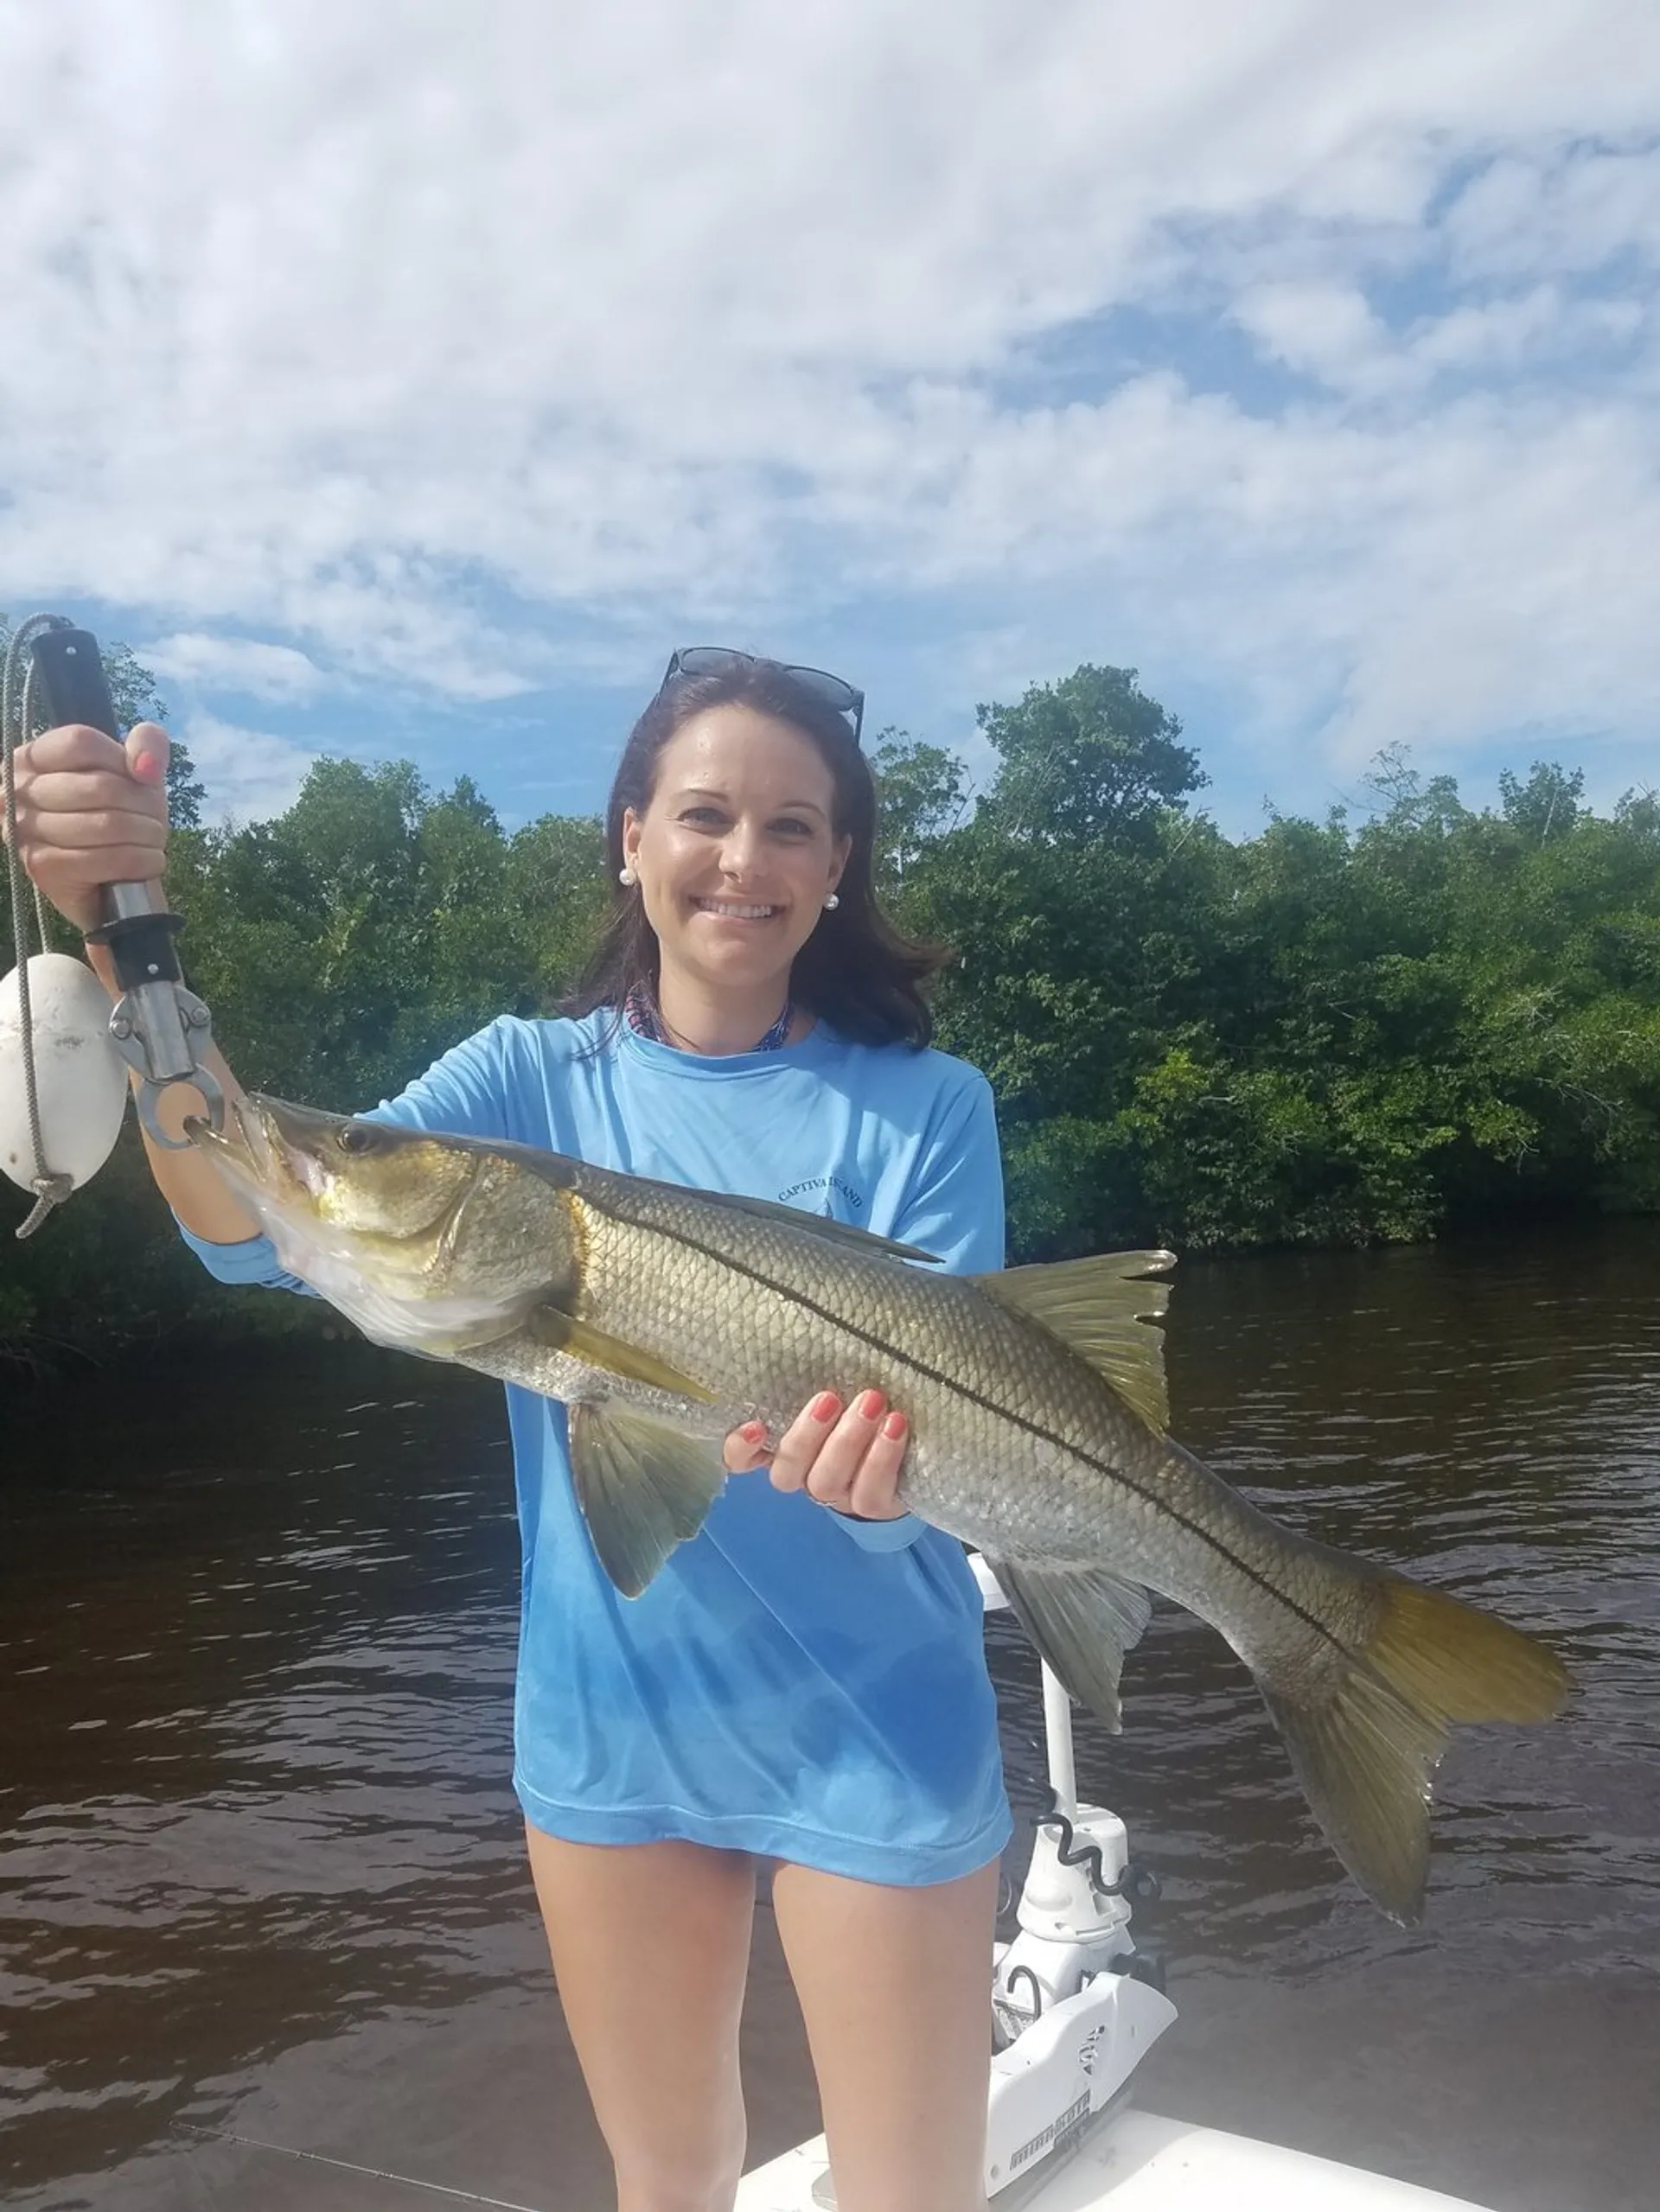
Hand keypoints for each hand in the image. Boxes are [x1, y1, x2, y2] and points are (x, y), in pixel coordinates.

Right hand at [2, 721, 170, 933]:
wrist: (111, 876)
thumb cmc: (119, 813)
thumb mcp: (136, 771)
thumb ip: (147, 743)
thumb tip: (145, 766)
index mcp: (33, 757)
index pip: (81, 742)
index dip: (122, 761)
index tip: (138, 780)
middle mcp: (18, 790)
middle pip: (100, 786)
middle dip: (144, 805)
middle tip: (153, 819)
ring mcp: (24, 830)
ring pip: (107, 825)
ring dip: (148, 835)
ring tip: (151, 840)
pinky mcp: (42, 867)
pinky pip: (106, 859)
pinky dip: (141, 861)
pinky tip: (147, 861)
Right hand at [723, 1389, 910, 1519]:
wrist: (911, 1445)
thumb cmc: (860, 1399)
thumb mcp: (837, 1382)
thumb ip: (818, 1372)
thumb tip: (817, 1322)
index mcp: (782, 1445)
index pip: (741, 1458)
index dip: (740, 1449)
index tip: (755, 1426)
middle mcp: (804, 1474)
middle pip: (787, 1471)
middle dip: (807, 1435)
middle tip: (829, 1398)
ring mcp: (837, 1494)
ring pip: (825, 1483)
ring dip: (847, 1442)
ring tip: (872, 1403)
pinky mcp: (873, 1505)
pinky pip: (869, 1496)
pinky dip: (881, 1460)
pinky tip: (895, 1426)